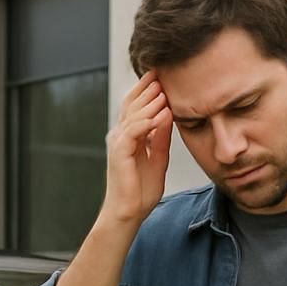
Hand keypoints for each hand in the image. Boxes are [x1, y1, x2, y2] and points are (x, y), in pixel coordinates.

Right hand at [101, 70, 173, 228]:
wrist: (128, 213)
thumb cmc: (140, 191)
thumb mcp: (158, 158)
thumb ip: (161, 136)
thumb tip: (168, 113)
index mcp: (128, 135)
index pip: (136, 104)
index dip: (148, 88)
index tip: (164, 75)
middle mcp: (120, 134)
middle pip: (132, 102)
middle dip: (148, 87)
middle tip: (164, 72)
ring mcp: (118, 142)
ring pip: (133, 113)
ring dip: (151, 101)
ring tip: (166, 90)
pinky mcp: (119, 152)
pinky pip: (133, 130)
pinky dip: (148, 121)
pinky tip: (162, 114)